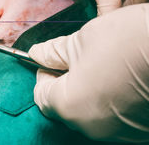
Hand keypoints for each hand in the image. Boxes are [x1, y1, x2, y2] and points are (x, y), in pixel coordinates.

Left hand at [28, 4, 148, 141]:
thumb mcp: (82, 40)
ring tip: (106, 66)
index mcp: (68, 106)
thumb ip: (54, 52)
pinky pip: (117, 118)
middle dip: (67, 81)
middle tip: (79, 59)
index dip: (44, 73)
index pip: (42, 94)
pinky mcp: (142, 133)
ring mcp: (120, 134)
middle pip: (66, 105)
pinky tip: (124, 79)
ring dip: (91, 91)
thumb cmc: (129, 41)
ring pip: (92, 112)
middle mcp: (91, 128)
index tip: (52, 59)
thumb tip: (37, 55)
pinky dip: (115, 101)